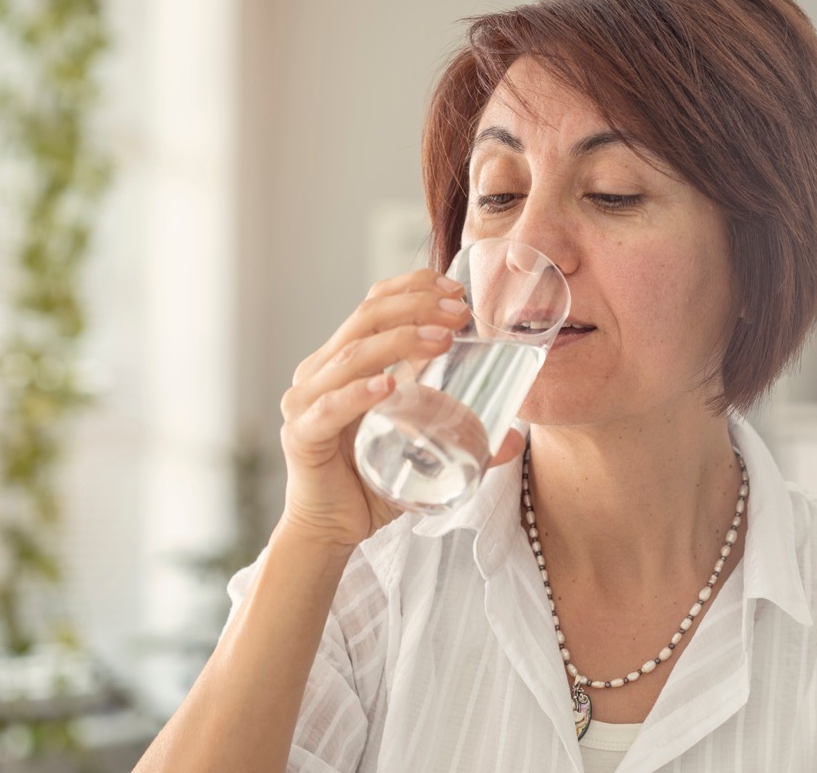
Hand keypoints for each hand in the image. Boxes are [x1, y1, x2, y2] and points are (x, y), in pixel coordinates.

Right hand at [278, 268, 525, 549]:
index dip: (413, 287)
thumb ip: (461, 439)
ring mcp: (306, 401)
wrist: (332, 529)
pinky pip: (329, 408)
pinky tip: (386, 387)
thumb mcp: (421, 449)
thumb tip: (514, 438)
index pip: (374, 305)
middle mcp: (321, 371)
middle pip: (366, 319)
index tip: (456, 289)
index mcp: (345, 361)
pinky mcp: (302, 436)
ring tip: (440, 340)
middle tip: (460, 314)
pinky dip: (357, 394)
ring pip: (352, 355)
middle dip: (416, 308)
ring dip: (398, 340)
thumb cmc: (372, 482)